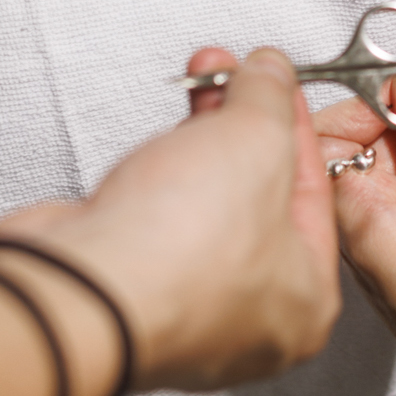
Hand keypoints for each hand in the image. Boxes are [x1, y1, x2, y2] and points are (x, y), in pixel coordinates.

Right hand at [4, 49, 340, 391]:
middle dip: (243, 123)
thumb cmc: (180, 250)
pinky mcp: (128, 289)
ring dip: (201, 137)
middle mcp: (247, 318)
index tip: (280, 86)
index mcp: (304, 301)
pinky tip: (158, 136)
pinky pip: (157, 218)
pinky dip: (160, 171)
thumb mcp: (255, 140)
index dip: (296, 125)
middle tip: (237, 78)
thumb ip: (269, 99)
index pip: (314, 193)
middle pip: (258, 197)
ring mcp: (181, 307)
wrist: (80, 284)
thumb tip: (270, 78)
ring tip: (200, 82)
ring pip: (205, 204)